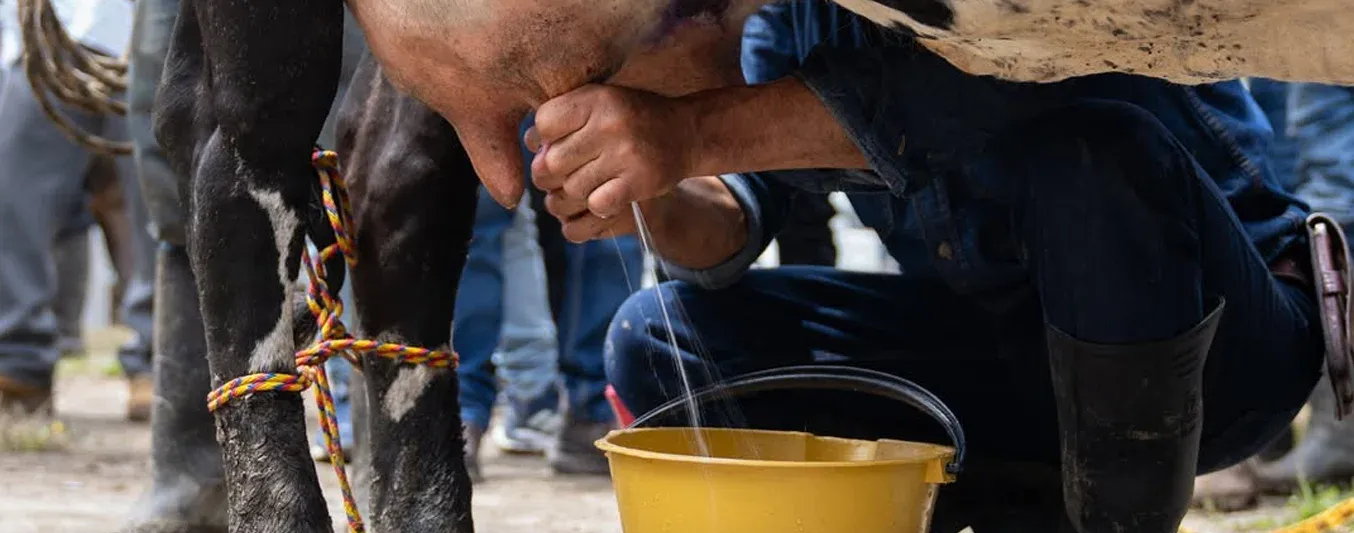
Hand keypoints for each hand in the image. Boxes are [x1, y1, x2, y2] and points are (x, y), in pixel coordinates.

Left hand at [526, 84, 698, 220]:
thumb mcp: (599, 103)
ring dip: (576, 193)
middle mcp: (610, 124)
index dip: (543, 139)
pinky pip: (596, 206)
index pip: (543, 123)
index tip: (558, 143)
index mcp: (596, 98)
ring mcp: (626, 154)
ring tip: (590, 183)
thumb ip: (563, 118)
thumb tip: (529, 145)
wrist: (687, 132)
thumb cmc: (631, 119)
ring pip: (572, 189)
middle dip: (551, 175)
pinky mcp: (639, 183)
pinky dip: (597, 206)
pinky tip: (608, 195)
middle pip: (551, 163)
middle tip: (563, 175)